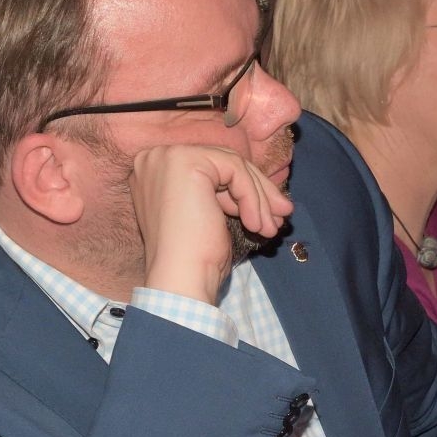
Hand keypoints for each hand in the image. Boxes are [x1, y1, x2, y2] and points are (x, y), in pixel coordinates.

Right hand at [131, 144, 291, 303]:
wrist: (180, 279)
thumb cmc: (194, 257)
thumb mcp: (209, 213)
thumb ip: (223, 192)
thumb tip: (264, 190)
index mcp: (154, 171)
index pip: (210, 170)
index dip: (241, 191)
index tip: (266, 215)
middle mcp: (155, 159)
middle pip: (222, 164)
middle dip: (257, 192)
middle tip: (282, 215)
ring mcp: (167, 157)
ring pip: (232, 165)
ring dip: (259, 198)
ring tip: (272, 227)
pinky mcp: (185, 161)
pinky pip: (235, 170)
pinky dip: (252, 197)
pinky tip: (256, 225)